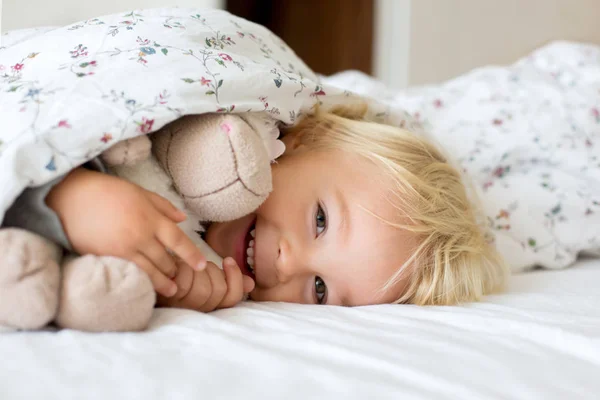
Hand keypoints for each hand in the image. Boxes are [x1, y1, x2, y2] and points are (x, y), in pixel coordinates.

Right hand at [46, 168, 206, 296]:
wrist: (72, 197)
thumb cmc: (109, 191)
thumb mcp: (140, 193)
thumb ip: (163, 207)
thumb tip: (183, 219)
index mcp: (151, 218)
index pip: (178, 241)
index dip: (192, 255)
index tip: (203, 265)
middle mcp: (141, 235)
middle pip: (165, 259)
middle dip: (175, 269)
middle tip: (181, 275)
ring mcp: (124, 248)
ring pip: (150, 271)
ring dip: (163, 282)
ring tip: (172, 289)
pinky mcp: (108, 258)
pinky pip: (130, 273)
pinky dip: (142, 281)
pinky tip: (147, 286)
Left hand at [157, 257, 254, 311]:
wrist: (143, 267)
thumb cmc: (175, 272)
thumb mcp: (204, 275)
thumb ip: (226, 280)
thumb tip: (250, 284)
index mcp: (205, 305)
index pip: (231, 299)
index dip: (234, 279)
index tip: (227, 260)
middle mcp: (195, 310)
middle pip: (218, 291)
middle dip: (212, 271)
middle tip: (201, 265)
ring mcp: (180, 306)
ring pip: (203, 287)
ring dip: (197, 271)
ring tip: (187, 266)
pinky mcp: (165, 299)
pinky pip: (185, 282)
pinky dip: (183, 269)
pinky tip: (176, 266)